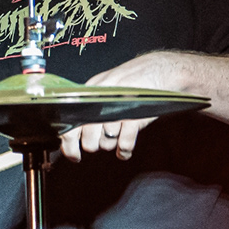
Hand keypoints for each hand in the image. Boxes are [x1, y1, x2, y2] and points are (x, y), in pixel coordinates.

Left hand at [58, 51, 189, 161]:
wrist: (159, 71)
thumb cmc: (130, 81)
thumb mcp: (104, 86)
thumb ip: (89, 104)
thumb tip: (75, 132)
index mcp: (89, 94)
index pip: (71, 125)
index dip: (69, 145)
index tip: (74, 157)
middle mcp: (100, 102)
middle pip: (89, 139)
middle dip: (94, 145)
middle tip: (101, 141)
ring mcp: (117, 110)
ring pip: (106, 142)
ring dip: (112, 143)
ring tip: (118, 133)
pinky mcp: (134, 118)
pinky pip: (125, 144)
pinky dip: (124, 150)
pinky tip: (124, 151)